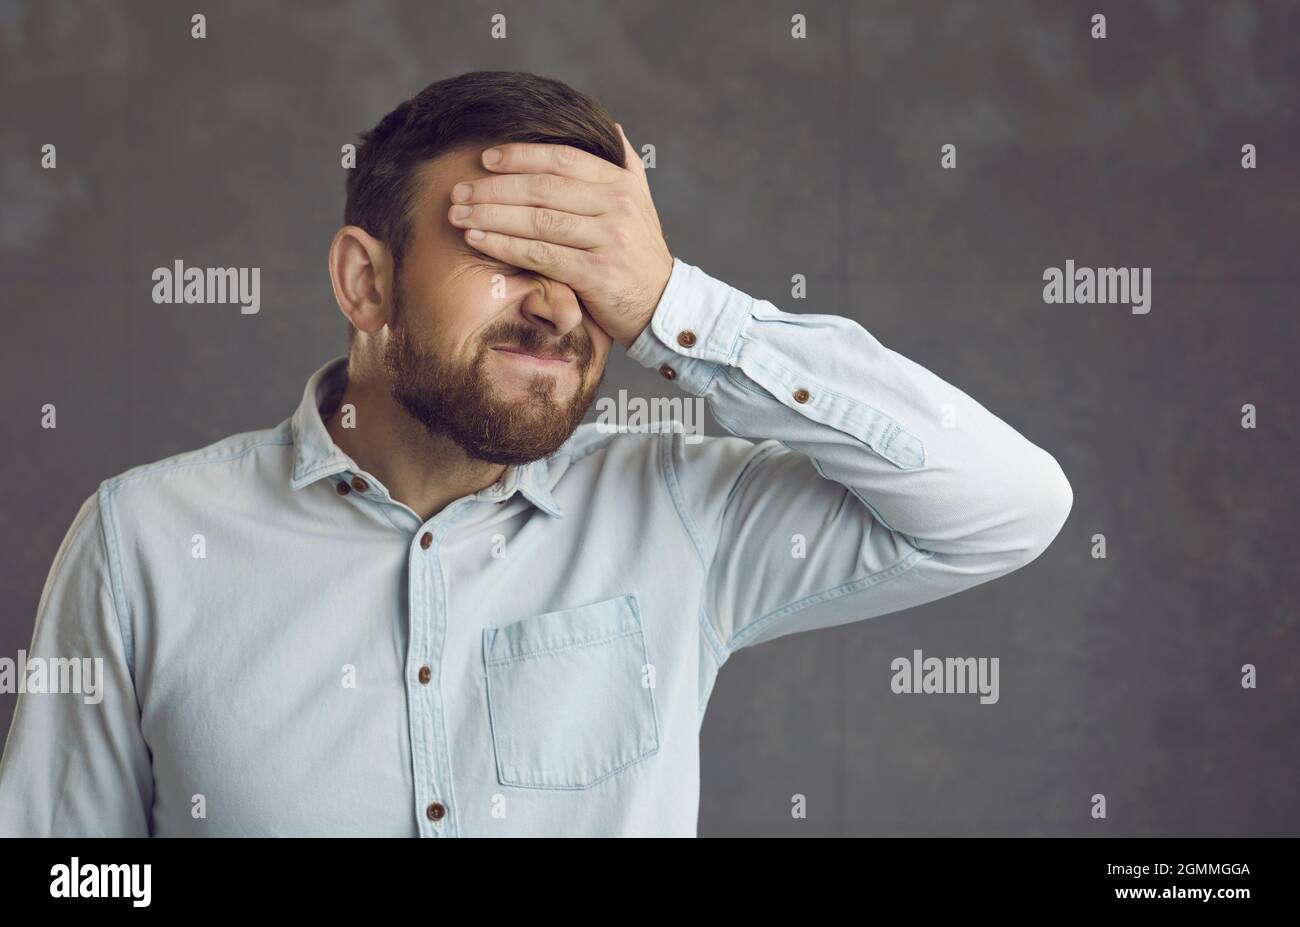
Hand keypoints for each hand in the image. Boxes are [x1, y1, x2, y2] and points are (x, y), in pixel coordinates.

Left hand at [447, 123, 673, 349]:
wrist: (663, 305)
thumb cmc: (640, 254)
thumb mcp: (642, 203)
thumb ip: (626, 164)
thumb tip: (611, 127)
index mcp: (621, 183)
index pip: (562, 159)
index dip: (521, 156)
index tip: (485, 159)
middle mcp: (617, 206)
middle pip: (543, 189)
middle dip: (494, 188)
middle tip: (459, 190)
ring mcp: (608, 239)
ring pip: (538, 221)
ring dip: (491, 216)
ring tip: (458, 215)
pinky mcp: (596, 274)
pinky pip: (540, 254)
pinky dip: (504, 246)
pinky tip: (477, 241)